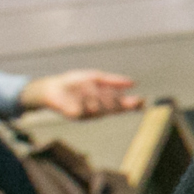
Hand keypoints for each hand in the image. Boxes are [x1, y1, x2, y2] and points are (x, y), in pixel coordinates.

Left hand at [20, 69, 142, 120]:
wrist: (52, 86)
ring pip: (101, 107)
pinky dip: (85, 97)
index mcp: (104, 101)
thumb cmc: (73, 82)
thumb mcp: (95, 77)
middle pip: (114, 108)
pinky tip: (79, 93)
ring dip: (95, 95)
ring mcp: (88, 115)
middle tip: (108, 90)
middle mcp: (98, 110)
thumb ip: (114, 80)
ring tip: (85, 88)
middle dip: (115, 99)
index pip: (122, 106)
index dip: (132, 104)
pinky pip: (87, 107)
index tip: (142, 100)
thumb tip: (134, 83)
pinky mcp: (77, 116)